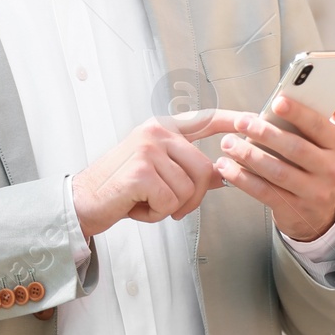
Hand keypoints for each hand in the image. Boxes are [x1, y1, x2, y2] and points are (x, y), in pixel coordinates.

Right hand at [71, 110, 244, 237]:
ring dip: (169, 207)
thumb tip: (222, 173)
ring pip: (188, 189)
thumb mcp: (158, 173)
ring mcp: (148, 149)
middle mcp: (157, 132)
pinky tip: (136, 206)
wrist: (82, 202)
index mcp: (162, 129)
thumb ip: (187, 168)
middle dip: (191, 198)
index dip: (231, 121)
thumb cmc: (120, 189)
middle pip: (203, 170)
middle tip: (167, 206)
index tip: (252, 119)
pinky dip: (156, 214)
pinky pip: (170, 201)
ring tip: (144, 201)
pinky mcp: (140, 171)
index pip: (205, 120)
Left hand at [215, 97, 334, 241]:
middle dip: (265, 133)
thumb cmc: (323, 166)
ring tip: (229, 143)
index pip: (320, 126)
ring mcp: (313, 192)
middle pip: (296, 148)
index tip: (277, 102)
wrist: (324, 213)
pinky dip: (243, 179)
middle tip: (242, 122)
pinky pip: (264, 192)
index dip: (298, 113)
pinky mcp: (293, 209)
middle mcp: (331, 170)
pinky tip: (228, 168)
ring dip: (249, 156)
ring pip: (277, 172)